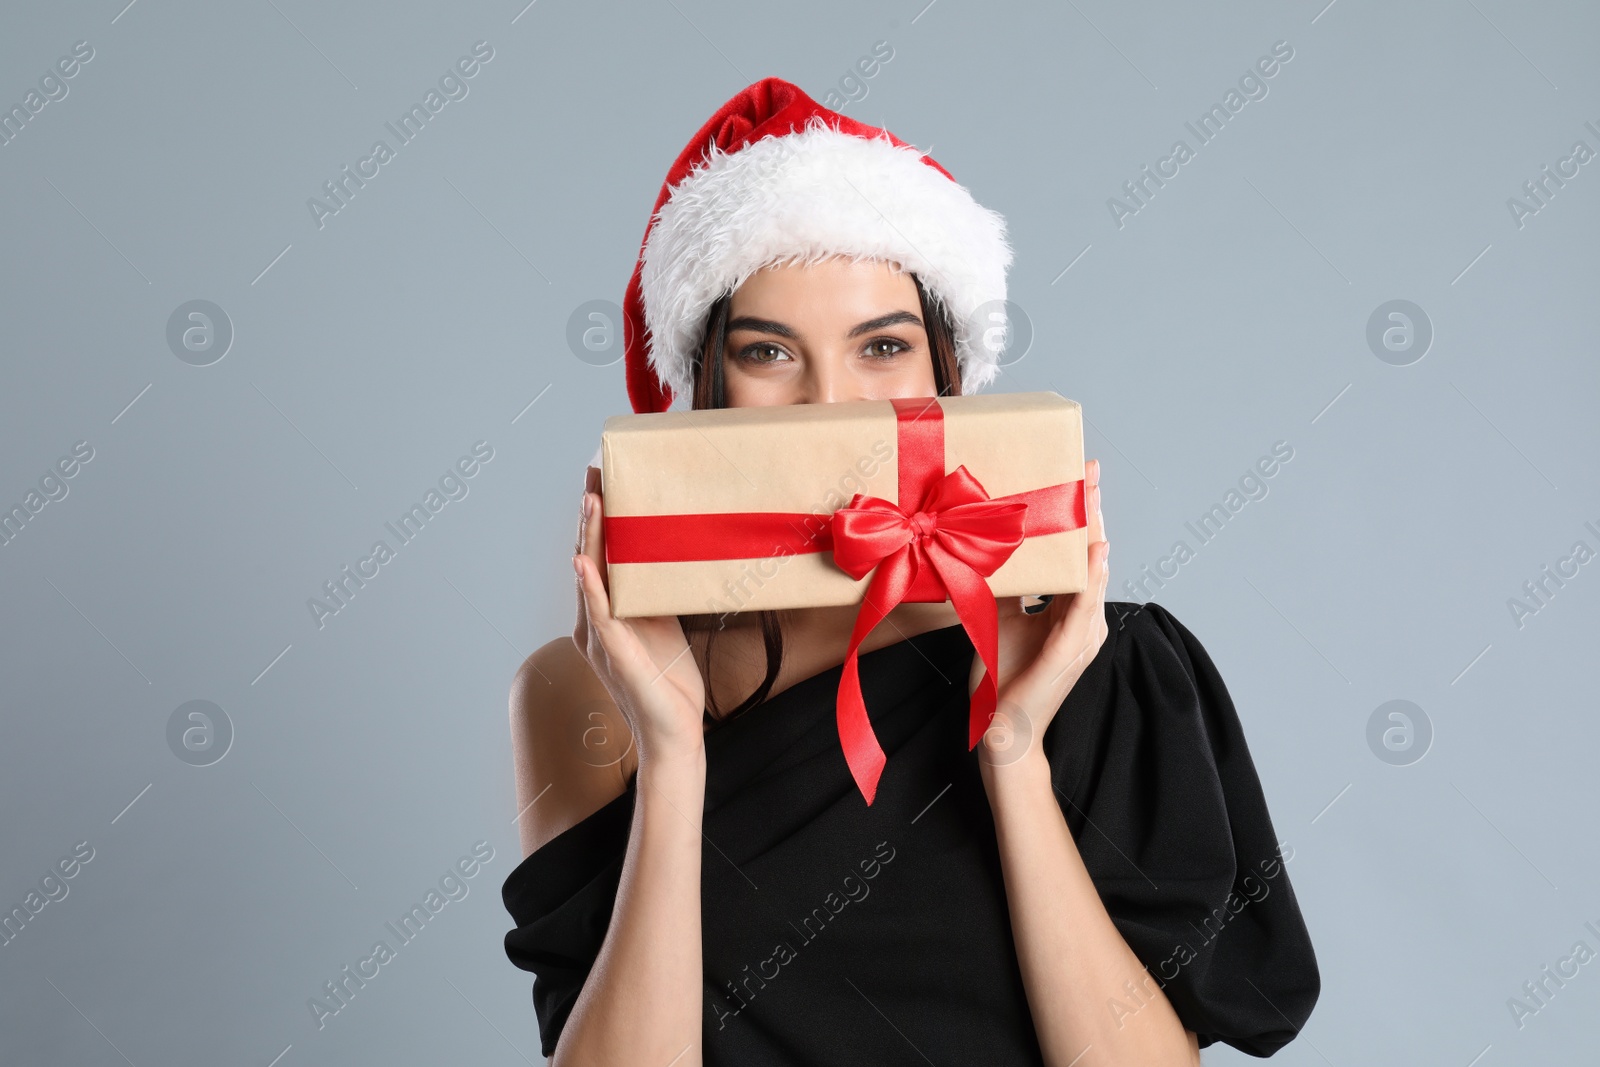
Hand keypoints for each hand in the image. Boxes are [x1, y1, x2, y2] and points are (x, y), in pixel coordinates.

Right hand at [573, 465, 706, 764]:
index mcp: (605, 614)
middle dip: (590, 517)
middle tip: (593, 473)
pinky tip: (584, 561)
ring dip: (589, 539)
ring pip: (590, 578)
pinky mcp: (613, 653)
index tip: (601, 480)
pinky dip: (591, 586)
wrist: (675, 733)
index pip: (598, 557)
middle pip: (588, 558)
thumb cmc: (671, 683)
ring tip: (590, 501)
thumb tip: (671, 552)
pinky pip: (599, 613)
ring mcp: (600, 637)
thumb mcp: (666, 625)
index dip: (597, 520)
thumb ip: (656, 593)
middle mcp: (593, 622)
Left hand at [970, 458, 1109, 769]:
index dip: (1082, 516)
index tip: (1080, 476)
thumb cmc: (1001, 676)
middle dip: (1092, 511)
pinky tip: (1095, 552)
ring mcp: (1083, 635)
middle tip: (1091, 469)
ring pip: (1094, 573)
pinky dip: (1092, 577)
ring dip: (1093, 532)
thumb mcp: (998, 616)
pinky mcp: (1072, 650)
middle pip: (1093, 554)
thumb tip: (995, 547)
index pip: (1079, 554)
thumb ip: (1007, 584)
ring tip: (1092, 495)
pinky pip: (1085, 606)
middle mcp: (1084, 619)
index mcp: (1070, 610)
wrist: (999, 727)